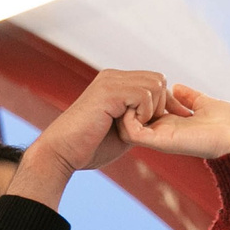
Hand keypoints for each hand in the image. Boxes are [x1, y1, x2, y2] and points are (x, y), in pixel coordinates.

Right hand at [31, 68, 170, 175]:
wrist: (62, 153)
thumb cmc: (90, 147)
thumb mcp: (125, 130)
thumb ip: (141, 118)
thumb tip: (165, 115)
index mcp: (115, 82)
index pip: (154, 80)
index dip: (165, 102)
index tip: (167, 122)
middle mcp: (112, 76)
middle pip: (158, 79)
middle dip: (160, 106)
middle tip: (143, 127)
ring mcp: (109, 81)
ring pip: (154, 85)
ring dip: (150, 112)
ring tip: (132, 127)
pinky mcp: (108, 91)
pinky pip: (143, 95)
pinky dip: (142, 115)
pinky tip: (126, 127)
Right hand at [116, 83, 229, 159]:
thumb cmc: (228, 124)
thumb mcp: (204, 104)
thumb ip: (190, 97)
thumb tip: (176, 87)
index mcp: (169, 122)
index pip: (142, 111)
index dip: (140, 95)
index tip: (149, 85)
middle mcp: (161, 130)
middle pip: (129, 118)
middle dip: (129, 100)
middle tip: (141, 90)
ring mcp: (158, 136)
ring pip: (124, 126)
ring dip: (126, 108)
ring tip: (137, 97)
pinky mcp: (159, 141)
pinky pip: (131, 131)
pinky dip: (129, 117)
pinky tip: (141, 105)